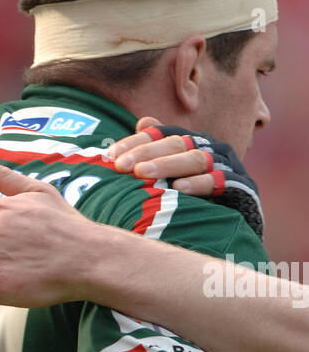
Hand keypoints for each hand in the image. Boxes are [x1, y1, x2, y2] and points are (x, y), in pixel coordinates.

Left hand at [108, 117, 263, 236]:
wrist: (231, 230)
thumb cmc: (194, 202)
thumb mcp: (171, 179)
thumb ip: (155, 154)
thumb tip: (143, 121)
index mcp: (192, 144)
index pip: (161, 135)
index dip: (137, 143)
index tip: (111, 155)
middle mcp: (209, 149)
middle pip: (176, 143)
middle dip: (147, 153)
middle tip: (122, 166)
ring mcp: (226, 166)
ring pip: (196, 159)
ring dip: (168, 165)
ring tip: (142, 174)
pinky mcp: (241, 186)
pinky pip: (220, 181)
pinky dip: (200, 183)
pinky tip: (180, 188)